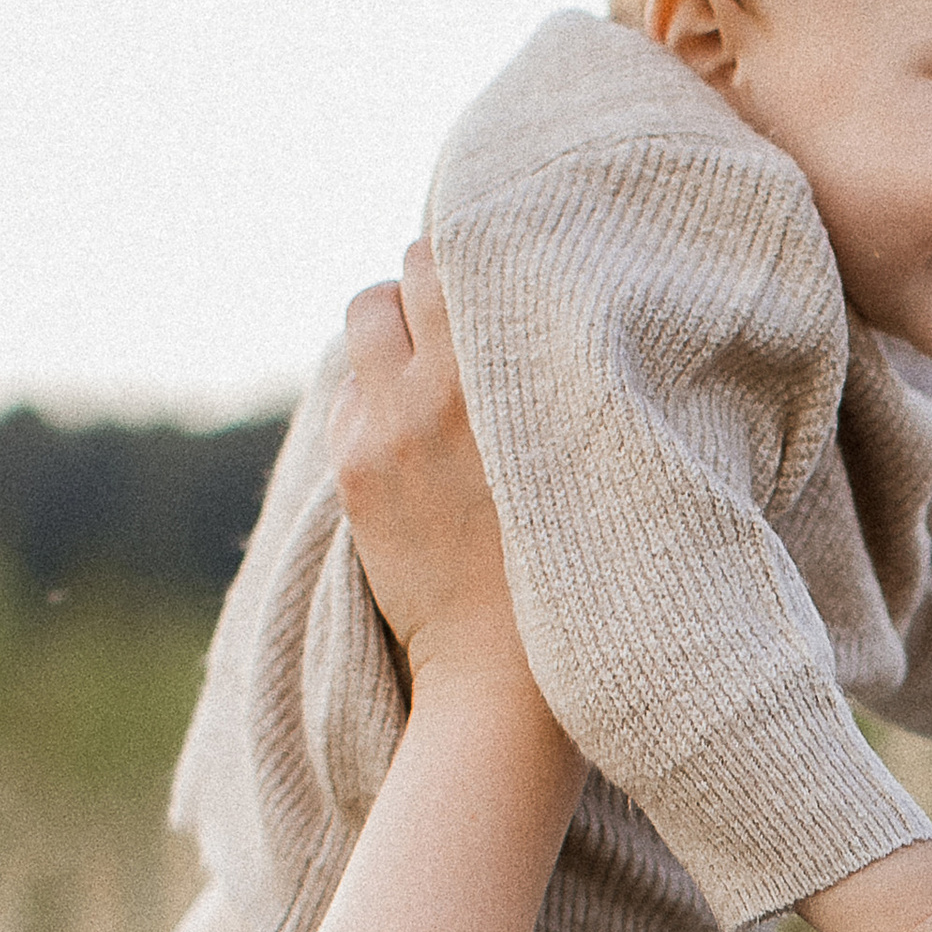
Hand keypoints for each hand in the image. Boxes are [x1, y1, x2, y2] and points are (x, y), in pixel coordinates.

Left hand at [328, 240, 543, 712]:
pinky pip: (350, 390)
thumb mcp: (581, 448)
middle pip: (403, 275)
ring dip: (391, 332)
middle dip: (430, 291)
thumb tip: (521, 297)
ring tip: (430, 371)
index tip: (499, 277)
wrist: (505, 674)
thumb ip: (545, 369)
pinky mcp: (354, 468)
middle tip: (465, 328)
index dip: (476, 259)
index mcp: (500, 377)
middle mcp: (433, 390)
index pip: (454, 257)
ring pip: (364, 319)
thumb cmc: (576, 562)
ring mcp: (382, 428)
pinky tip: (416, 438)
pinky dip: (376, 396)